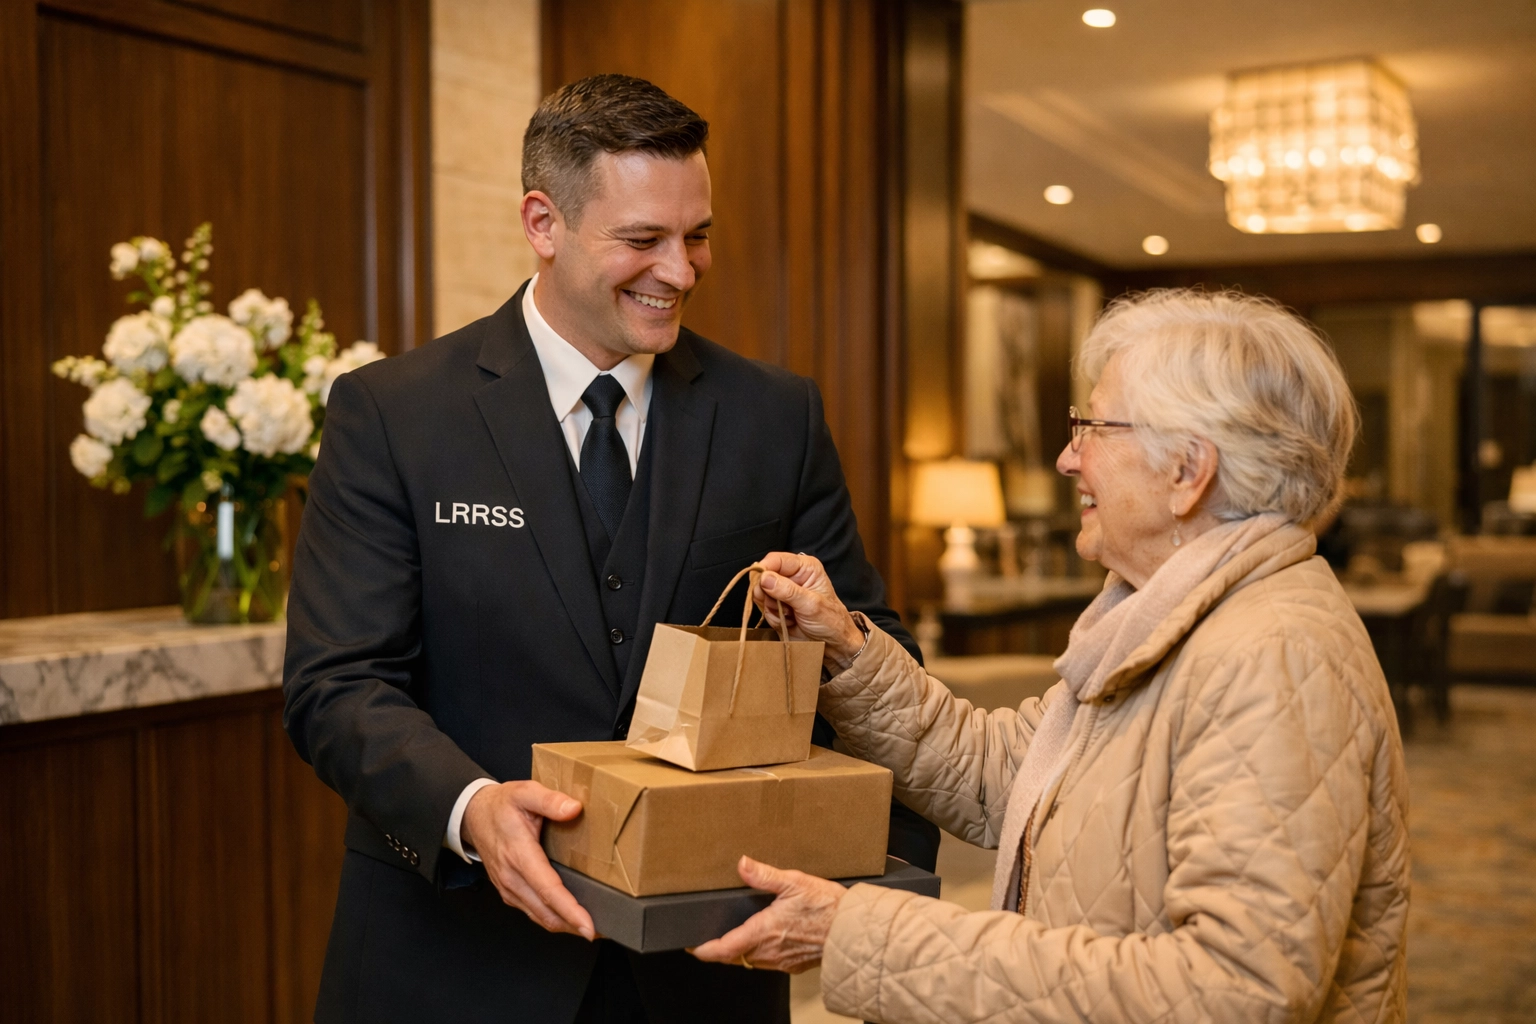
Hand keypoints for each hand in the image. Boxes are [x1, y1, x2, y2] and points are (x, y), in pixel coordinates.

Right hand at [462, 781, 594, 939]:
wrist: (473, 815)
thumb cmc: (501, 805)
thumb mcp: (525, 792)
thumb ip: (550, 800)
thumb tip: (574, 809)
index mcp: (519, 855)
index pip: (548, 890)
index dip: (570, 911)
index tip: (589, 926)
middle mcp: (512, 878)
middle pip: (546, 912)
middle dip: (574, 926)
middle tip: (602, 930)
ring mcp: (509, 888)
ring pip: (539, 917)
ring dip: (564, 926)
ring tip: (591, 928)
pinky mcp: (510, 892)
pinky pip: (533, 912)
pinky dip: (552, 919)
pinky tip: (569, 918)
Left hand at [690, 856, 845, 972]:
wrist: (855, 931)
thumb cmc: (828, 908)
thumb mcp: (795, 882)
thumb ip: (765, 875)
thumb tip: (742, 864)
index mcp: (762, 932)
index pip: (723, 949)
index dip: (703, 949)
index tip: (692, 944)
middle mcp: (768, 952)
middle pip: (733, 957)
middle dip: (720, 949)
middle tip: (710, 936)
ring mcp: (781, 962)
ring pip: (750, 961)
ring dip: (740, 951)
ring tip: (736, 934)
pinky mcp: (794, 965)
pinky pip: (769, 963)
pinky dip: (761, 953)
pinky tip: (768, 938)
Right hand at [752, 552, 865, 671]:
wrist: (832, 643)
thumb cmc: (831, 621)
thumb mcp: (810, 604)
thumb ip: (787, 591)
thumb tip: (765, 578)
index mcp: (805, 568)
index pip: (776, 560)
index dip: (764, 569)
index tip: (760, 584)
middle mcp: (793, 576)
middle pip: (765, 577)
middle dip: (769, 595)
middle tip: (782, 606)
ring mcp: (783, 592)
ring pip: (762, 594)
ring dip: (773, 609)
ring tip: (790, 616)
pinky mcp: (778, 606)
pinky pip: (764, 609)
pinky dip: (773, 618)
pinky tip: (788, 621)